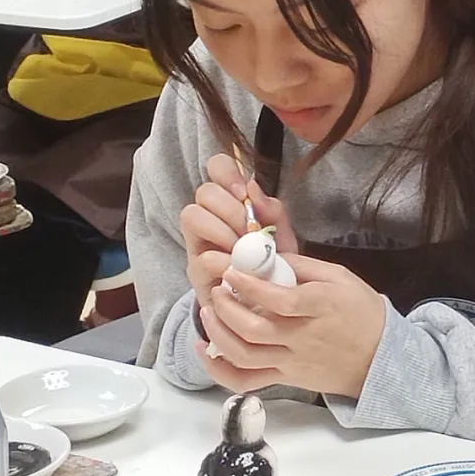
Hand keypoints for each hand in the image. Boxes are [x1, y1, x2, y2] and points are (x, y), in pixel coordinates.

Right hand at [180, 153, 297, 311]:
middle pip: (205, 191)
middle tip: (250, 230)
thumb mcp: (282, 236)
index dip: (228, 173)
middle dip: (231, 208)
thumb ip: (274, 212)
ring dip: (223, 230)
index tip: (245, 194)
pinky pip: (203, 256)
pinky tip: (242, 270)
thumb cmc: (273, 266)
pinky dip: (226, 261)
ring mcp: (198, 243)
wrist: (266, 308)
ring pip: (192, 215)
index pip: (218, 167)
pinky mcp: (196, 272)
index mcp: (230, 202)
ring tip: (243, 250)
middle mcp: (209, 217)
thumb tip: (254, 187)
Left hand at [198, 255, 386, 398]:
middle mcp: (303, 338)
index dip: (249, 286)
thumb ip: (304, 267)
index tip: (232, 272)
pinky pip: (247, 381)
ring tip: (209, 313)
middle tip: (218, 290)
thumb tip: (270, 259)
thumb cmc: (362, 313)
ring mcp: (293, 362)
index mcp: (320, 308)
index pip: (279, 300)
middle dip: (226, 308)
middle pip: (254, 329)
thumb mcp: (341, 278)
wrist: (380, 358)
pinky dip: (220, 371)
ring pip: (245, 355)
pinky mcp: (286, 379)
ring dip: (219, 334)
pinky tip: (206, 352)